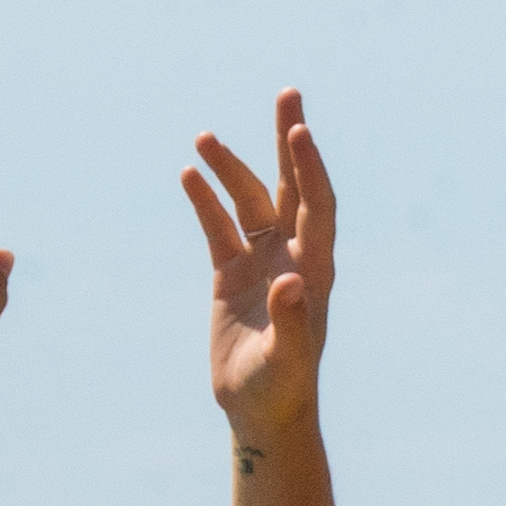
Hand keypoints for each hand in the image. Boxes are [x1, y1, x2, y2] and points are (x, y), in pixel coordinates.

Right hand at [187, 92, 334, 442]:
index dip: (309, 167)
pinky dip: (204, 202)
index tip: (298, 129)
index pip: (317, 204)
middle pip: (291, 186)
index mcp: (314, 268)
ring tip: (204, 139)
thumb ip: (292, 320)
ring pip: (247, 201)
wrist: (262, 413)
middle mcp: (292, 255)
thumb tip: (291, 282)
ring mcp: (261, 262)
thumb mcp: (289, 358)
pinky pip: (217, 228)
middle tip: (288, 93)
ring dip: (229, 169)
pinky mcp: (231, 275)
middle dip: (288, 141)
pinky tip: (189, 175)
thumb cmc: (283, 389)